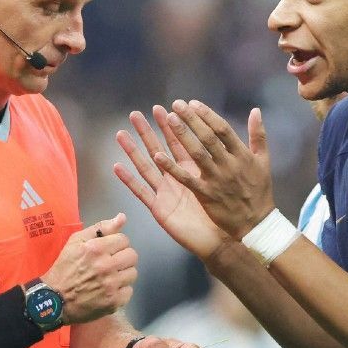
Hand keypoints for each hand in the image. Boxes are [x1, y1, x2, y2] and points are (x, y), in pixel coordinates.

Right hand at [43, 215, 137, 324]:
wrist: (54, 299)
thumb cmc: (64, 268)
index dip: (116, 245)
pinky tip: (109, 290)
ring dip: (123, 274)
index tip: (108, 251)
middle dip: (122, 258)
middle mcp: (105, 266)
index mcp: (96, 249)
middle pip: (132, 256)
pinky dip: (121, 291)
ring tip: (110, 277)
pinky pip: (129, 291)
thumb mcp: (76, 241)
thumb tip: (122, 217)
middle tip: (111, 264)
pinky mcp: (113, 301)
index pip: (124, 240)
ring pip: (133, 273)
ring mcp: (111, 285)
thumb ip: (101, 228)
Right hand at [114, 108, 227, 258]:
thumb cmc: (226, 211)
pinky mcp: (160, 209)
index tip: (164, 108)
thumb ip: (225, 157)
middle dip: (147, 132)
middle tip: (135, 114)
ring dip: (133, 151)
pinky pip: (142, 193)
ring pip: (146, 167)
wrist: (221, 240)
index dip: (171, 126)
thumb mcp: (226, 179)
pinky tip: (117, 167)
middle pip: (158, 150)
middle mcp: (176, 179)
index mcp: (192, 170)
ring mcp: (165, 193)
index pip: (179, 143)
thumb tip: (230, 136)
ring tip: (121, 134)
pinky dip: (129, 180)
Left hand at [152, 100, 274, 239]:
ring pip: (197, 154)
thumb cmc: (260, 191)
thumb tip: (256, 110)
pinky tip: (158, 157)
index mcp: (242, 155)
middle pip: (208, 138)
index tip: (193, 103)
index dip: (207, 115)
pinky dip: (172, 168)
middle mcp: (229, 164)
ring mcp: (217, 180)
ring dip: (182, 136)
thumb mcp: (264, 161)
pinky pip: (187, 180)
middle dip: (191, 120)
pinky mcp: (207, 196)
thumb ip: (259, 135)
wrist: (256, 223)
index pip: (223, 129)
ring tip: (168, 119)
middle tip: (176, 105)